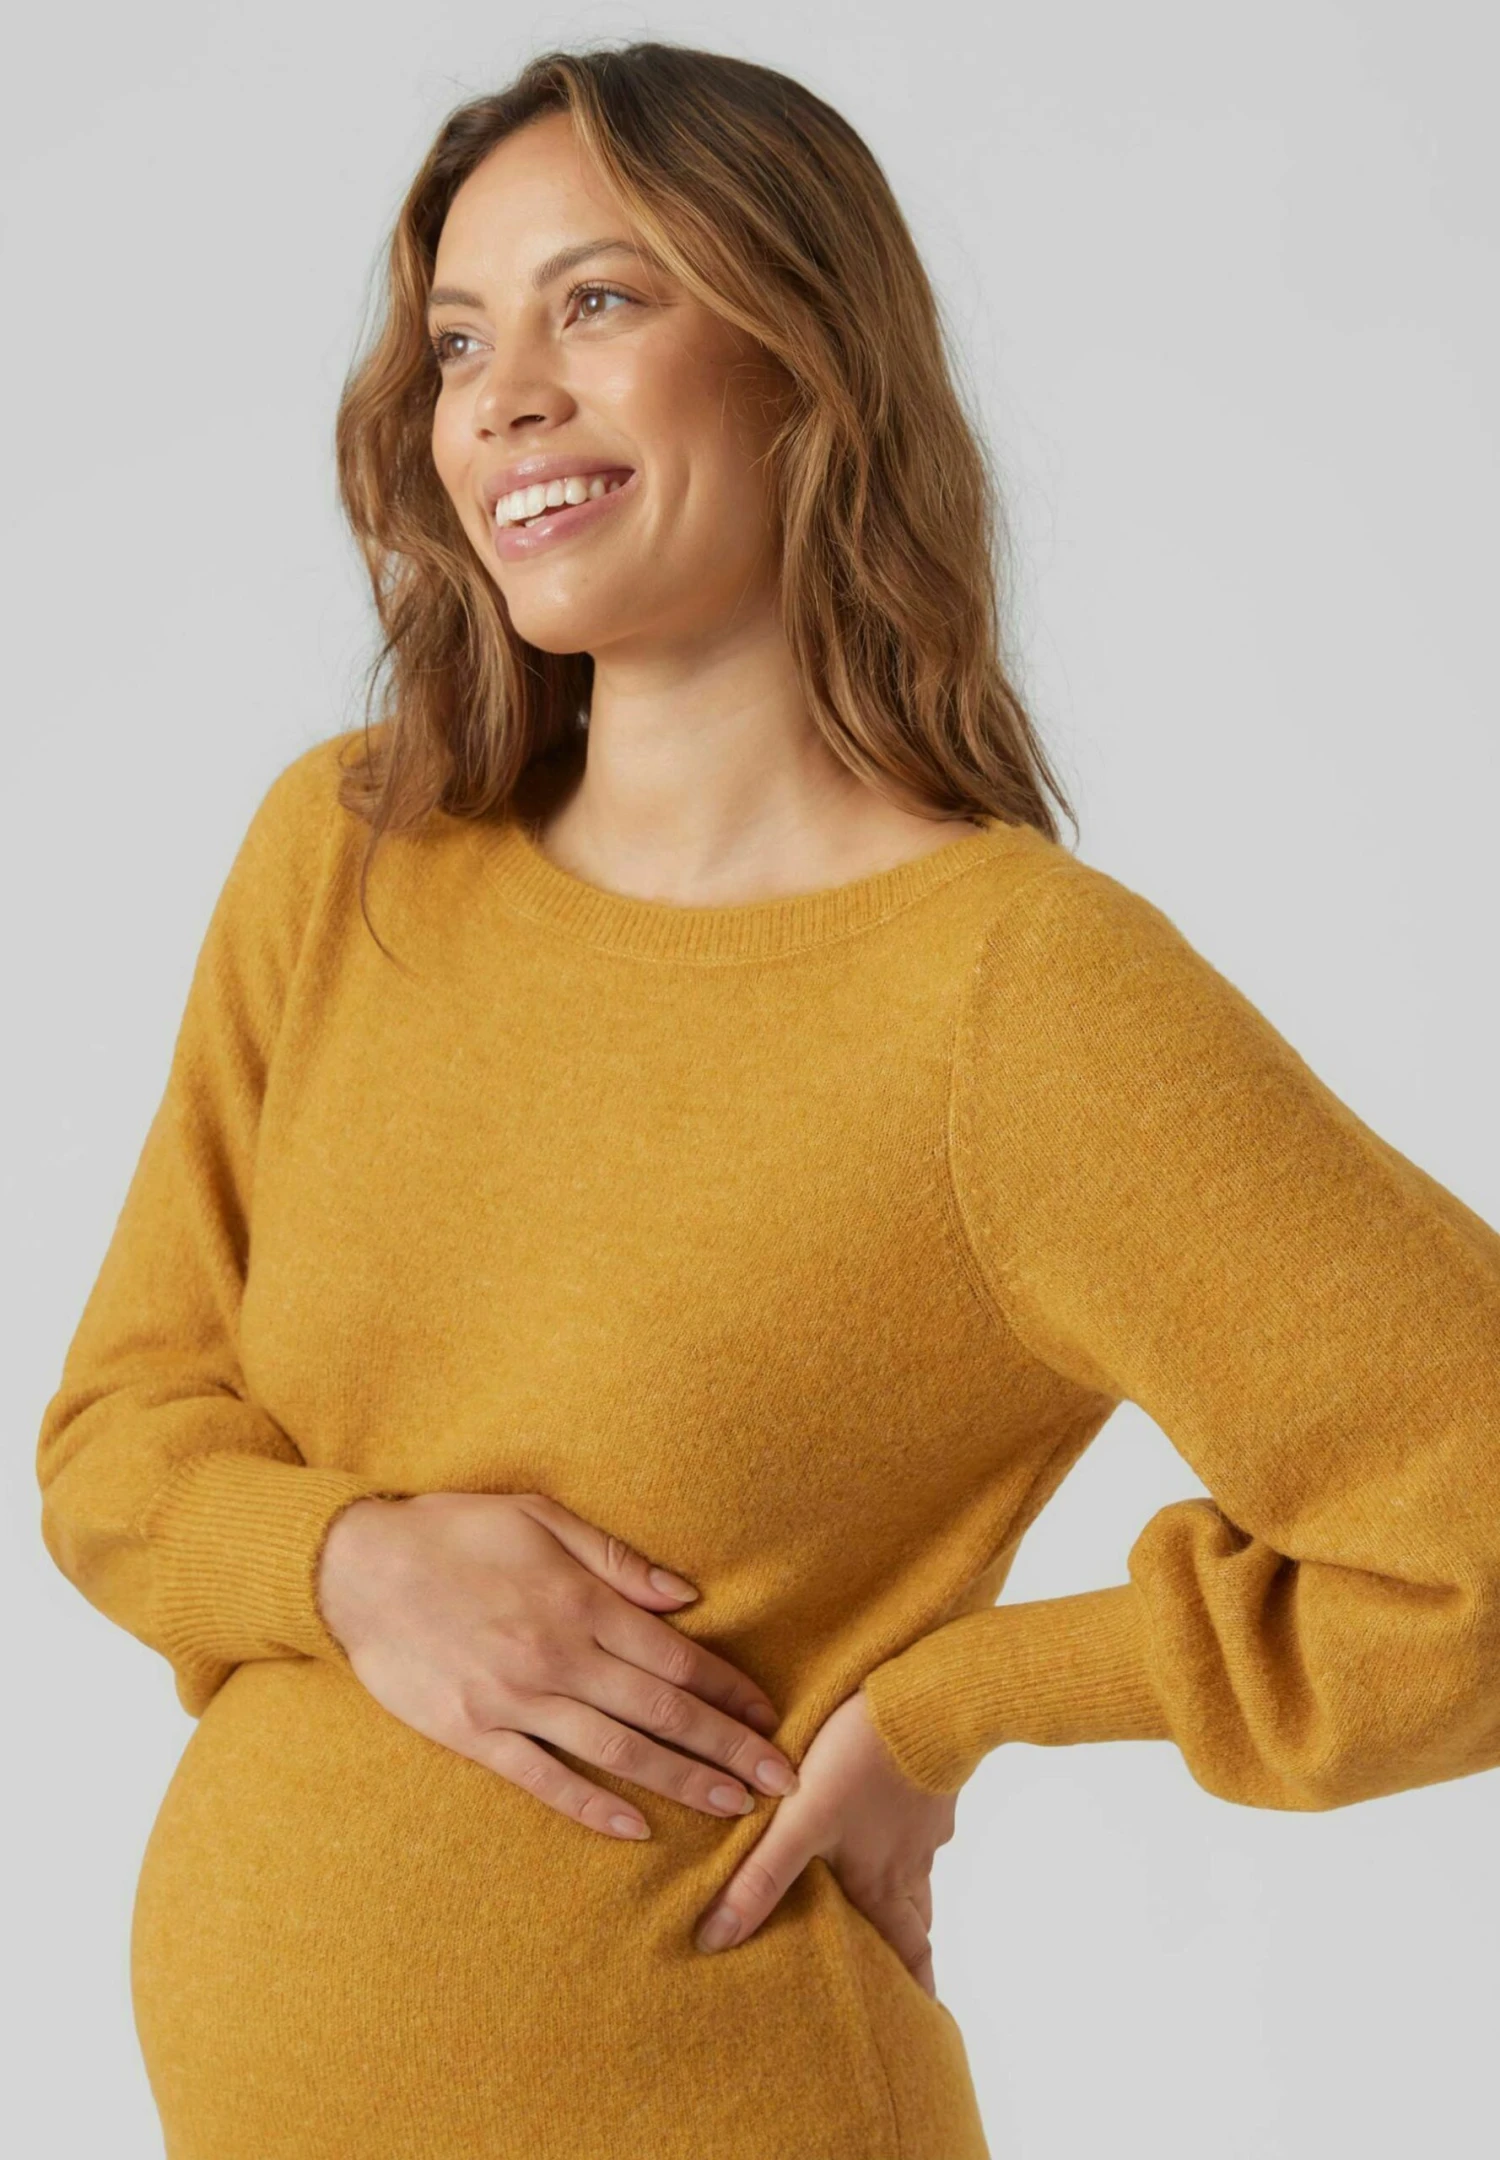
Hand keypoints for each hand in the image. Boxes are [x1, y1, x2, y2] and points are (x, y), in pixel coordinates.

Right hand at [316, 1489, 797, 1838]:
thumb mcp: (539, 1517)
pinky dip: (593, 1807)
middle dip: (728, 1748)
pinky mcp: (474, 1733)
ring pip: (617, 1751)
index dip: (729, 1690)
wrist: (355, 1568)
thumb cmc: (453, 1531)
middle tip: (782, 1781)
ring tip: (733, 1808)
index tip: (770, 1716)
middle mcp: (556, 1655)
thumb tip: (685, 1596)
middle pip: (662, 1710)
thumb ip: (615, 1560)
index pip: (675, 1656)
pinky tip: (637, 1827)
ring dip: (681, 1781)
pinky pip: (544, 1778)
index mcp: (578, 1601)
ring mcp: (514, 1699)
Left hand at [693, 1685, 956, 1995]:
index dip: (912, 1986)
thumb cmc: (862, 1761)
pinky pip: (920, 1824)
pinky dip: (908, 1837)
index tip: (920, 2018)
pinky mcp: (931, 1782)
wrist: (928, 1697)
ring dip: (907, 1894)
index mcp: (882, 1881)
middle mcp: (911, 1860)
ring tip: (891, 1902)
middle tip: (899, 1972)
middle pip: (915, 1919)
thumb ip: (760, 1877)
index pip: (906, 1950)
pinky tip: (893, 1818)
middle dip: (907, 1948)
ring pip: (918, 1871)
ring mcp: (926, 1821)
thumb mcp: (801, 1820)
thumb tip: (715, 1942)